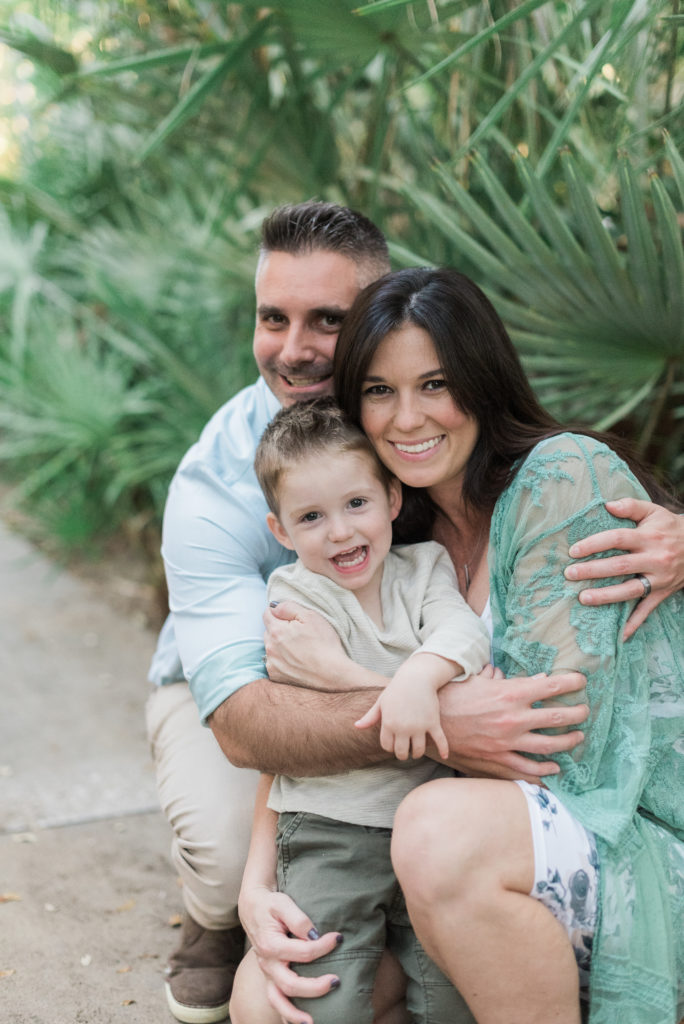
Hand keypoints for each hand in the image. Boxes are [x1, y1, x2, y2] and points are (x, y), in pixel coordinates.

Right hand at [239, 884, 341, 1023]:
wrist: (252, 908)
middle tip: (336, 981)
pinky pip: (276, 1000)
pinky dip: (287, 1013)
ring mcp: (268, 973)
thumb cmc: (270, 905)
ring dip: (295, 1014)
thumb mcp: (283, 903)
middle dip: (315, 987)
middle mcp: (267, 963)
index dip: (323, 946)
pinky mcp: (270, 976)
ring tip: (313, 1022)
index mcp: (271, 945)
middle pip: (291, 984)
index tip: (338, 938)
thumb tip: (314, 935)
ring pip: (278, 1000)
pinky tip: (302, 1020)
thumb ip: (298, 919)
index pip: (303, 952)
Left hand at [263, 600, 344, 687]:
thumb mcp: (311, 617)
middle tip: (300, 635)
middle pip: (269, 631)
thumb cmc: (325, 644)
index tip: (292, 620)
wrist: (333, 675)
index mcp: (276, 630)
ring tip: (300, 650)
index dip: (280, 614)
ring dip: (280, 646)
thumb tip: (273, 606)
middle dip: (280, 630)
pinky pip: (273, 663)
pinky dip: (281, 661)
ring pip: (271, 647)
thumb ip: (288, 608)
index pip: (267, 614)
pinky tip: (297, 662)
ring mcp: (272, 663)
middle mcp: (270, 647)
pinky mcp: (275, 676)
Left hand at [355, 689, 447, 760]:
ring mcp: (419, 726)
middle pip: (402, 752)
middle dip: (403, 754)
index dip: (390, 747)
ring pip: (419, 750)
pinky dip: (443, 749)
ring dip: (418, 753)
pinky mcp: (433, 723)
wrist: (416, 677)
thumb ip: (370, 717)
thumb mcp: (381, 702)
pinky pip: (440, 740)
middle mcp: (403, 727)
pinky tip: (444, 755)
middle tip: (405, 751)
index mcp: (388, 723)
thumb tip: (356, 727)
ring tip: (417, 750)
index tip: (394, 744)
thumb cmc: (396, 690)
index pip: (387, 746)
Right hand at [437, 667, 587, 778]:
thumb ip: (509, 680)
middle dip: (578, 714)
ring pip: (550, 746)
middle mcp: (513, 719)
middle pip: (558, 718)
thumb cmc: (453, 696)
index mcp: (510, 694)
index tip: (582, 681)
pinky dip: (545, 771)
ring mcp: (507, 743)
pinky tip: (555, 768)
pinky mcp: (498, 761)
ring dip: (568, 743)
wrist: (429, 723)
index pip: (551, 687)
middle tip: (586, 712)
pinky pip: (529, 770)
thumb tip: (533, 679)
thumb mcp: (480, 681)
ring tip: (578, 738)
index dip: (571, 683)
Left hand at [563, 498, 683, 639]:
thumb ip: (631, 506)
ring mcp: (659, 578)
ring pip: (630, 590)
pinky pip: (647, 610)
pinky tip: (619, 635)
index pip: (618, 539)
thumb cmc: (668, 527)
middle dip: (592, 571)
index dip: (595, 544)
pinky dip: (633, 624)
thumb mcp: (653, 511)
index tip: (574, 551)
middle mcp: (655, 558)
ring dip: (606, 596)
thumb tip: (607, 505)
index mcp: (649, 537)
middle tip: (569, 574)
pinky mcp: (662, 593)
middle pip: (620, 566)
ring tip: (583, 599)